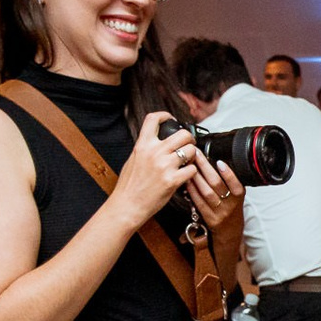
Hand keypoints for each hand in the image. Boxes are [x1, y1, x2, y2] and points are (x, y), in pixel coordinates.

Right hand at [110, 112, 199, 231]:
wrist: (127, 205)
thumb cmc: (129, 185)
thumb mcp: (133, 159)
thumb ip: (145, 148)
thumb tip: (155, 139)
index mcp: (142, 145)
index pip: (154, 119)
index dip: (165, 115)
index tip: (172, 120)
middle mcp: (154, 152)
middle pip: (182, 134)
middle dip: (189, 139)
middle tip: (188, 145)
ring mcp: (164, 166)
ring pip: (191, 150)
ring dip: (193, 155)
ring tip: (188, 161)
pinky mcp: (172, 180)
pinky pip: (192, 169)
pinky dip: (192, 172)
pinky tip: (186, 175)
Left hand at [185, 146, 243, 241]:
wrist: (230, 231)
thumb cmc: (231, 208)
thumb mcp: (236, 195)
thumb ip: (229, 182)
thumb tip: (214, 162)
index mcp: (239, 197)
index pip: (235, 184)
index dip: (228, 174)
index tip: (220, 162)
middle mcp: (230, 205)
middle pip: (217, 184)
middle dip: (205, 167)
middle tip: (196, 154)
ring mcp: (219, 213)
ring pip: (206, 192)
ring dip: (196, 177)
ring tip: (189, 165)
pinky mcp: (209, 219)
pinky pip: (199, 202)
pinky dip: (192, 191)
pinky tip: (187, 181)